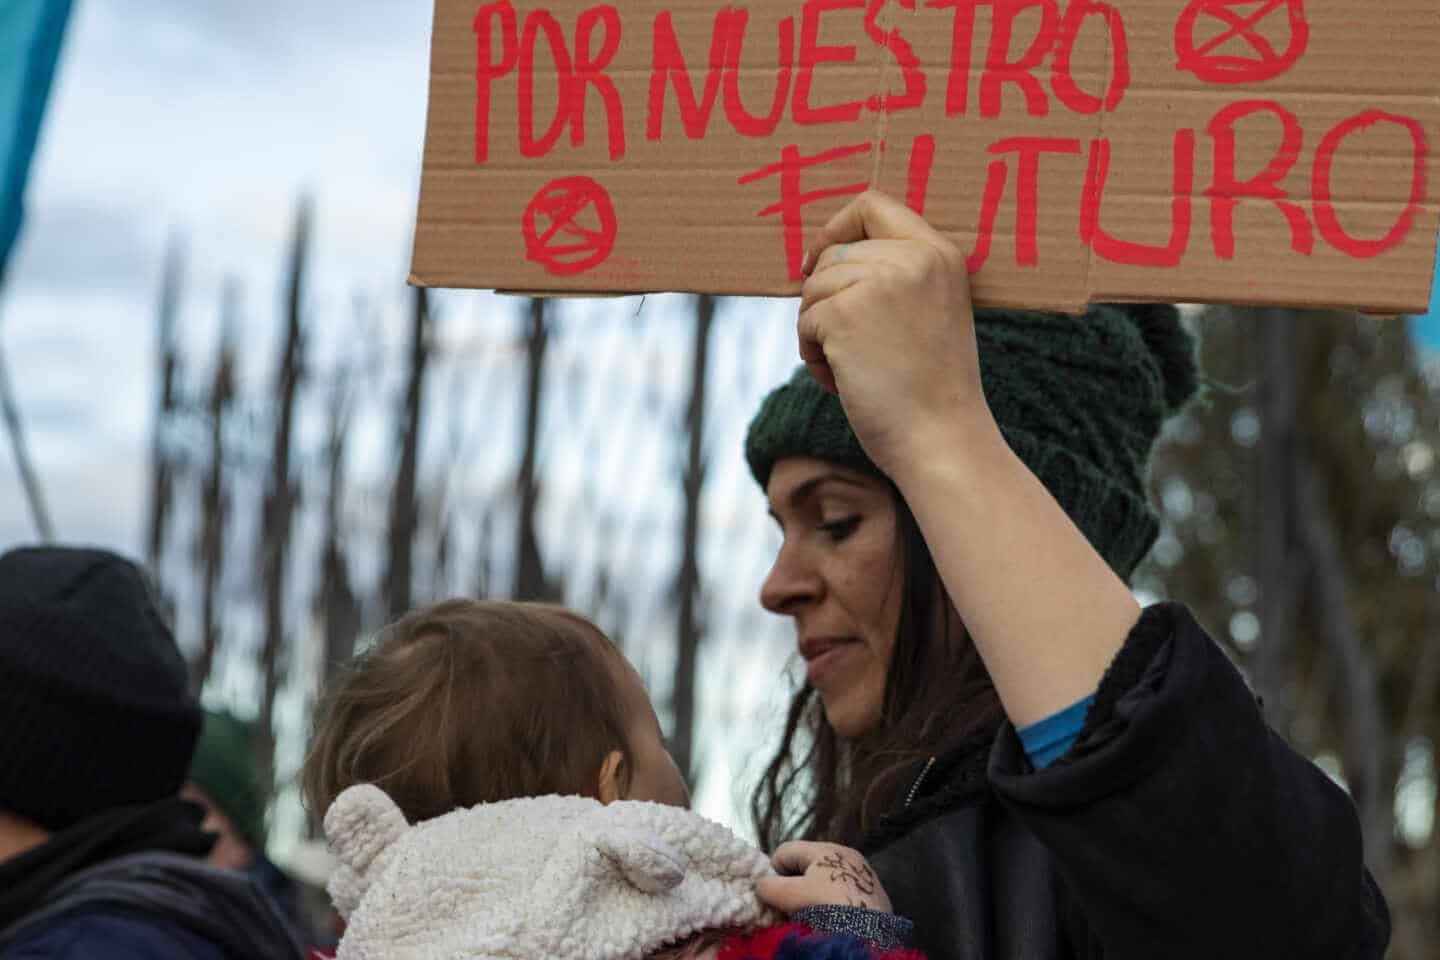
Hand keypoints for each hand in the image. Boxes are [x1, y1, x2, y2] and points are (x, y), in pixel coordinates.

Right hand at [755, 841, 891, 913]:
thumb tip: (762, 885)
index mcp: (825, 849)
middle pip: (805, 865)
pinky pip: (841, 892)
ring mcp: (861, 874)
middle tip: (792, 908)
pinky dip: (832, 903)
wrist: (873, 934)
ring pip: (823, 880)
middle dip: (794, 885)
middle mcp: (846, 855)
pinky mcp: (871, 893)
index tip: (776, 897)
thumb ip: (770, 887)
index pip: (785, 851)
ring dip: (812, 896)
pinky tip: (833, 918)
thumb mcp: (791, 896)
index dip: (774, 873)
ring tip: (812, 916)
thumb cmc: (830, 908)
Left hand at [796, 191, 993, 479]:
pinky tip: (845, 382)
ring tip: (853, 370)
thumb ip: (893, 279)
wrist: (943, 440)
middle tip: (853, 349)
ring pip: (813, 289)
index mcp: (940, 253)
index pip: (872, 204)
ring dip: (818, 333)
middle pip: (833, 253)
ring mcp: (880, 282)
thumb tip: (817, 260)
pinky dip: (813, 356)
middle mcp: (913, 257)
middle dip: (826, 301)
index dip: (836, 228)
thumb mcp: (927, 315)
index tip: (819, 262)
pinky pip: (805, 322)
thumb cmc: (931, 391)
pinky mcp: (846, 313)